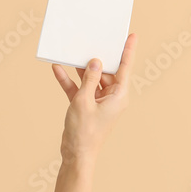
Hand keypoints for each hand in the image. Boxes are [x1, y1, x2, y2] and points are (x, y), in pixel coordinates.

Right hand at [52, 33, 136, 163]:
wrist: (75, 155)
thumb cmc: (84, 131)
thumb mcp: (84, 101)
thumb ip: (89, 79)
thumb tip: (95, 61)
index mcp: (119, 95)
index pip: (125, 67)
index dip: (129, 50)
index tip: (132, 35)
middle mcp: (111, 96)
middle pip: (107, 71)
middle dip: (99, 57)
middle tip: (95, 39)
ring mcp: (99, 101)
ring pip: (91, 78)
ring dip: (81, 68)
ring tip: (73, 50)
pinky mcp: (86, 105)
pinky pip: (79, 88)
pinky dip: (70, 80)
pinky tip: (58, 68)